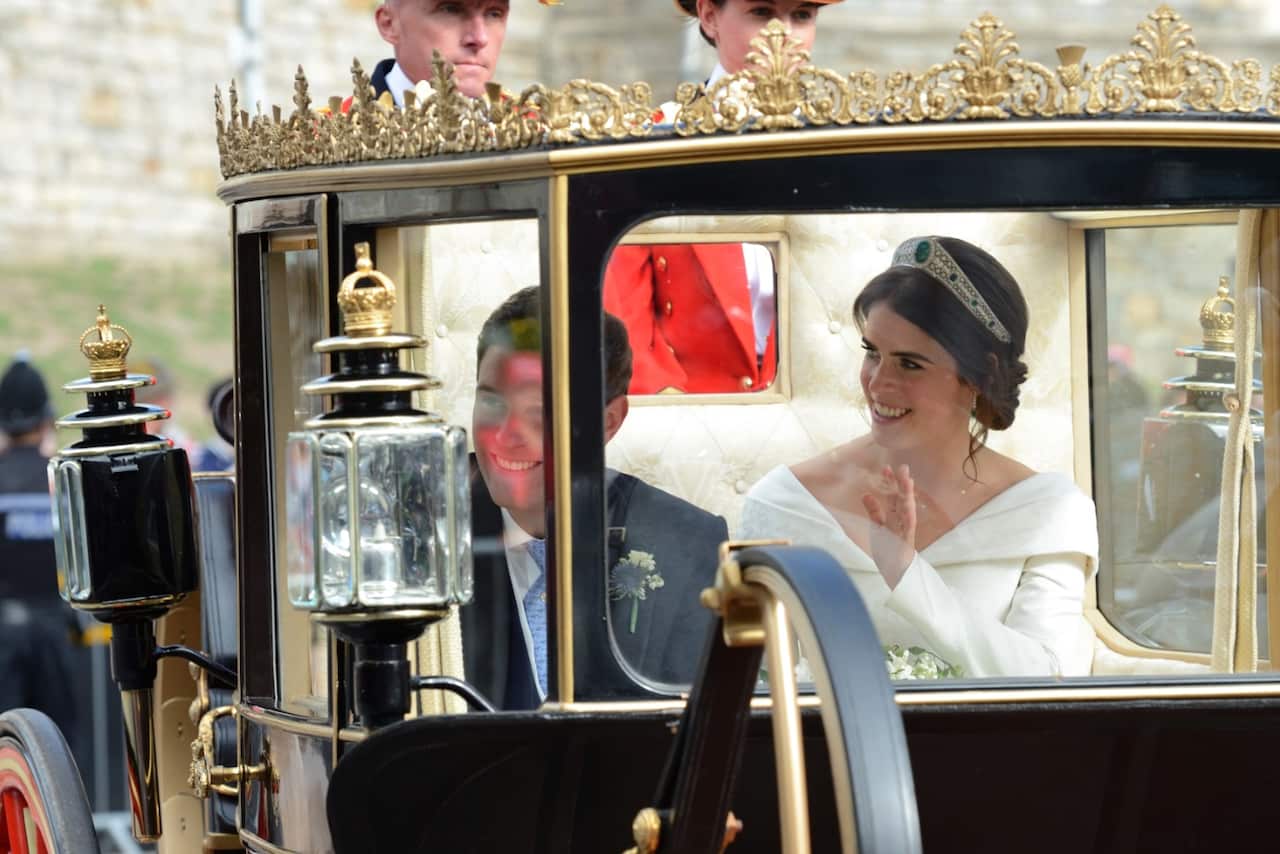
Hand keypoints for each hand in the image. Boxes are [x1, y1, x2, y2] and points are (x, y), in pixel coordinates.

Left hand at [861, 464, 916, 588]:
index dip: (889, 483)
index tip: (886, 468)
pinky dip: (908, 515)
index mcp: (894, 517)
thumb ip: (874, 511)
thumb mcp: (877, 528)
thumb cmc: (888, 551)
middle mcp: (901, 521)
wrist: (896, 574)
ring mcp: (905, 530)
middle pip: (901, 499)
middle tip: (901, 467)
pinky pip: (908, 526)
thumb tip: (866, 494)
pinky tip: (908, 504)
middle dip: (901, 484)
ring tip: (908, 481)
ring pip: (908, 509)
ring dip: (908, 495)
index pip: (892, 496)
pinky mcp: (907, 541)